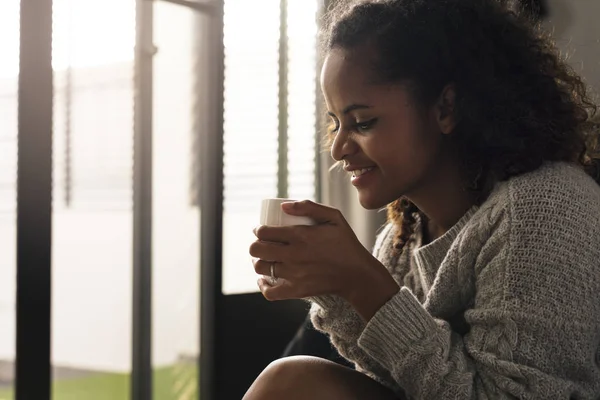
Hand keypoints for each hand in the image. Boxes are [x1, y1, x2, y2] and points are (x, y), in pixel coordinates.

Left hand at [249, 200, 398, 320]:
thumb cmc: (346, 243)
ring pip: (261, 269)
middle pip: (256, 250)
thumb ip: (309, 207)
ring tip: (264, 259)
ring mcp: (294, 274)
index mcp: (300, 235)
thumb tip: (283, 206)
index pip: (264, 232)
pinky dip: (263, 286)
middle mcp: (293, 255)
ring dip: (258, 262)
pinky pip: (270, 292)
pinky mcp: (297, 291)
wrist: (357, 274)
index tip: (262, 230)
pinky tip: (264, 280)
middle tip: (262, 244)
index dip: (258, 230)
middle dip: (255, 245)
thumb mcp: (334, 217)